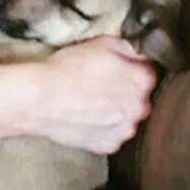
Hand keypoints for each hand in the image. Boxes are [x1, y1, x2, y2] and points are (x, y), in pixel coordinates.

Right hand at [28, 36, 158, 154]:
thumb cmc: (68, 68)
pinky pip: (112, 135)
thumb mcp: (103, 43)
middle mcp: (140, 108)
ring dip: (116, 111)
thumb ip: (131, 48)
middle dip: (126, 91)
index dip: (131, 68)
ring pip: (127, 118)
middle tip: (102, 84)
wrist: (40, 98)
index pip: (149, 72)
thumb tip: (143, 54)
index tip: (117, 68)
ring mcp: (124, 130)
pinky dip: (104, 128)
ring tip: (91, 101)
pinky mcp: (108, 146)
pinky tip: (86, 116)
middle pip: (140, 98)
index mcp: (143, 80)